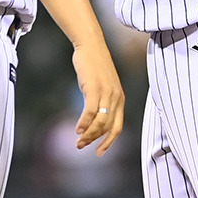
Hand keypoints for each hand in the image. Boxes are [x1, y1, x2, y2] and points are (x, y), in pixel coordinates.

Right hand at [71, 38, 124, 153]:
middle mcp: (116, 98)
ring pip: (99, 122)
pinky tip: (77, 129)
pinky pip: (90, 111)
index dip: (109, 142)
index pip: (117, 127)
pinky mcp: (95, 88)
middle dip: (95, 140)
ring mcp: (106, 93)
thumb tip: (94, 116)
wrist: (90, 45)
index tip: (99, 152)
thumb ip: (102, 100)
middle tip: (81, 146)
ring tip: (78, 141)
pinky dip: (84, 123)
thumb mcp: (102, 85)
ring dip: (88, 134)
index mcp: (120, 98)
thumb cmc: (94, 65)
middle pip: (107, 127)